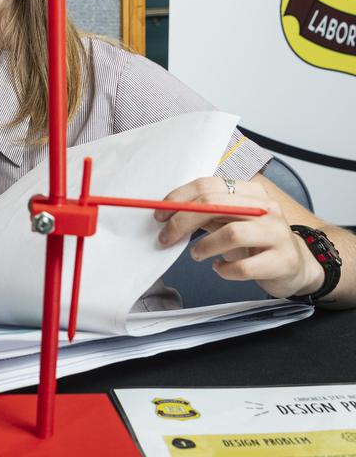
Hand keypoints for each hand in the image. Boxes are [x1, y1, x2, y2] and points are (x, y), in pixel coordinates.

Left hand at [155, 176, 321, 298]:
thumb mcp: (231, 220)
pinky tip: (220, 269)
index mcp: (251, 192)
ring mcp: (277, 234)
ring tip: (196, 254)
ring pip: (232, 234)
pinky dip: (225, 270)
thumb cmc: (255, 241)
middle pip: (214, 206)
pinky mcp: (283, 261)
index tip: (160, 215)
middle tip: (166, 237)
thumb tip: (168, 213)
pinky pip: (245, 267)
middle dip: (182, 222)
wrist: (296, 265)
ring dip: (205, 246)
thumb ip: (206, 213)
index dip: (178, 199)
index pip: (208, 186)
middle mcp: (266, 208)